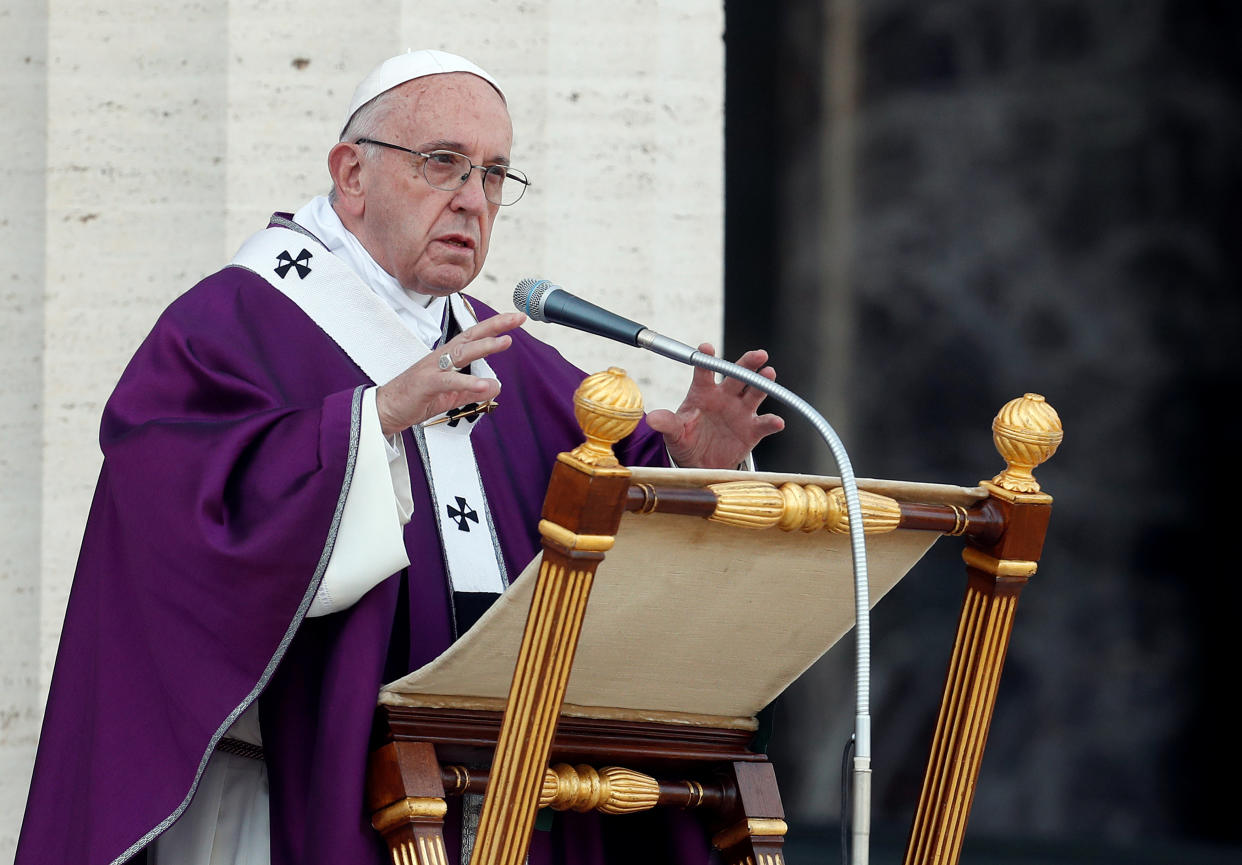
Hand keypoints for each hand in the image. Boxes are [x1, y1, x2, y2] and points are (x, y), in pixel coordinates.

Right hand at [376, 312, 525, 435]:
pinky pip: (449, 381)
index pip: (475, 336)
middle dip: (495, 326)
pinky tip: (485, 385)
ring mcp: (433, 368)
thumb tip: (497, 385)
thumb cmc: (418, 397)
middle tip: (517, 317)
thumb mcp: (453, 395)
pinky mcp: (426, 384)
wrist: (387, 409)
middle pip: (470, 335)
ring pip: (461, 352)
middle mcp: (441, 356)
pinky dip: (468, 382)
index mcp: (448, 356)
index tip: (516, 318)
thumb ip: (474, 390)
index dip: (495, 326)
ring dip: (484, 346)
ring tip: (505, 342)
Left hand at [645, 344, 784, 468]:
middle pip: (737, 375)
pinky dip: (771, 422)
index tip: (706, 347)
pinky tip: (776, 422)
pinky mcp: (752, 430)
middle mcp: (725, 397)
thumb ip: (667, 424)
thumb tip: (652, 419)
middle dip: (748, 364)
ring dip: (764, 382)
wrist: (702, 465)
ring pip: (755, 392)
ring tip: (770, 373)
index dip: (705, 358)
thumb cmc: (687, 441)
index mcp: (703, 392)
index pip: (704, 371)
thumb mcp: (674, 434)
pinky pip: (764, 424)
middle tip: (758, 355)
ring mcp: (741, 411)